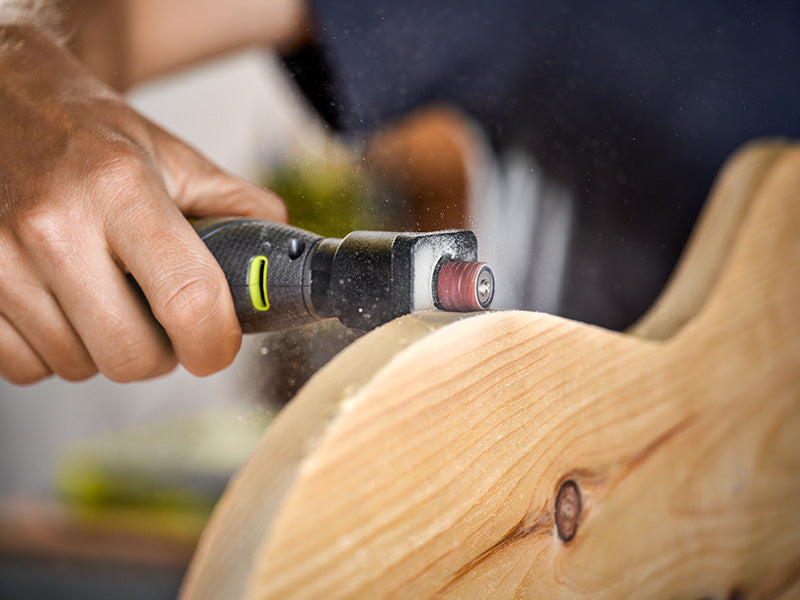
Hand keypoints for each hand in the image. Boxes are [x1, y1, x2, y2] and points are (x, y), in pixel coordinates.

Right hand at [0, 25, 287, 383]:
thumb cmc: (90, 135)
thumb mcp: (174, 156)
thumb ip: (238, 208)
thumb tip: (285, 257)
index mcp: (121, 189)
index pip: (188, 300)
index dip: (215, 344)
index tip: (217, 346)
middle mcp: (53, 226)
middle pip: (131, 356)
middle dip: (161, 353)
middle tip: (162, 320)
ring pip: (77, 367)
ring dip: (103, 349)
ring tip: (105, 298)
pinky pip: (24, 368)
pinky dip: (52, 352)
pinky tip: (61, 307)